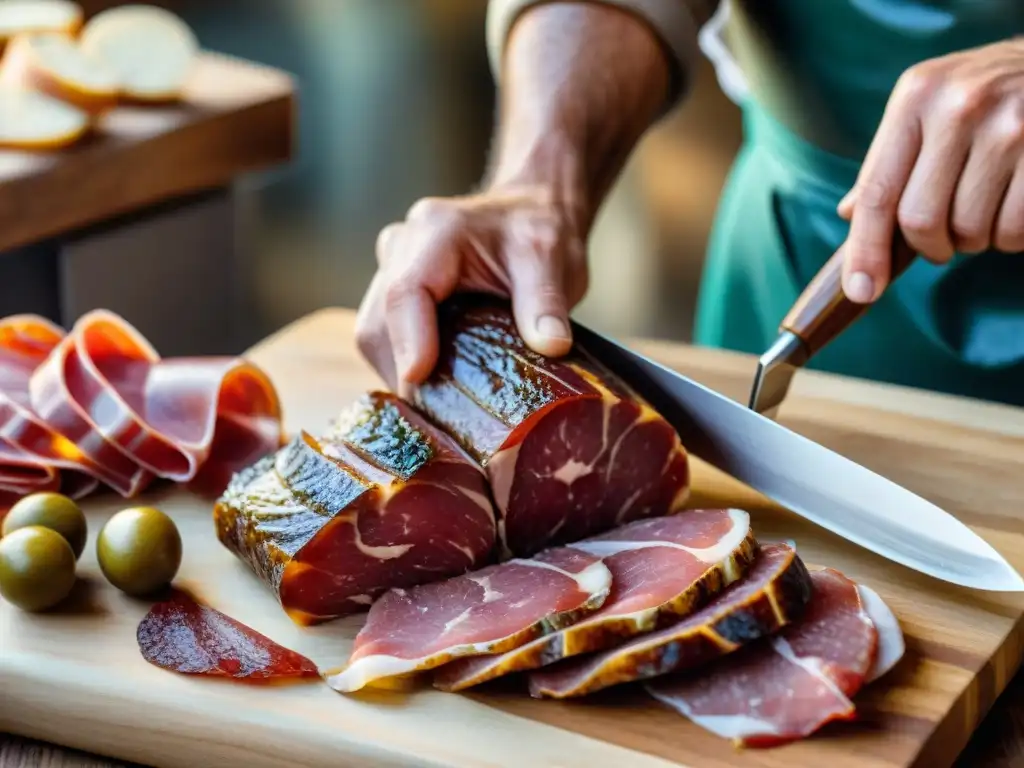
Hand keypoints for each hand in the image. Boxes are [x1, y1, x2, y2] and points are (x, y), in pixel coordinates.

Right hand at [355, 184, 588, 394]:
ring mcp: (390, 271)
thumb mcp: (551, 257)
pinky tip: (437, 390)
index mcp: (436, 231)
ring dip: (402, 374)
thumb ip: (546, 300)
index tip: (420, 377)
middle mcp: (401, 247)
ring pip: (374, 336)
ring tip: (444, 406)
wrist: (527, 210)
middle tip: (445, 412)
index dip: (407, 340)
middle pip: (379, 322)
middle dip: (405, 370)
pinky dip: (405, 368)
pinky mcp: (392, 296)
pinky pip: (385, 340)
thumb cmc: (536, 228)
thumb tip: (552, 346)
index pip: (404, 292)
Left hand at [836, 38, 1023, 302]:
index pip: (877, 191)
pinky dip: (1010, 237)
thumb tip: (850, 215)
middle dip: (929, 246)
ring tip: (984, 210)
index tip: (861, 291)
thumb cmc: (987, 95)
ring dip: (974, 239)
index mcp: (917, 96)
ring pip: (970, 230)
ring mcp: (1010, 127)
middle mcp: (959, 106)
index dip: (865, 250)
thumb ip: (890, 160)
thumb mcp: (929, 107)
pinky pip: (1014, 229)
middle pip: (920, 219)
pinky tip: (1012, 208)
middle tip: (942, 240)